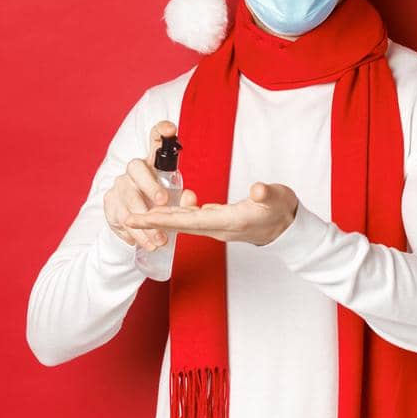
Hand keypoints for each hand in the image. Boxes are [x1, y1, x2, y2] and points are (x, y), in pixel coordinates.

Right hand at [104, 120, 178, 250]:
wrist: (136, 219)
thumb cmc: (160, 202)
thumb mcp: (176, 199)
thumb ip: (184, 197)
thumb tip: (189, 198)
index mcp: (153, 162)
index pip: (155, 140)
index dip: (161, 131)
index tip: (170, 129)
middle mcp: (133, 170)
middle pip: (136, 169)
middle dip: (150, 186)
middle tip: (163, 203)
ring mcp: (119, 186)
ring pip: (127, 199)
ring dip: (143, 221)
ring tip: (160, 239)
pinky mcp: (109, 204)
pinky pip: (118, 218)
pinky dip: (132, 233)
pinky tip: (143, 243)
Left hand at [124, 181, 299, 246]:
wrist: (289, 228)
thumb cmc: (282, 210)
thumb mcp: (278, 198)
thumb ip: (267, 194)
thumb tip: (258, 188)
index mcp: (229, 220)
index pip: (190, 220)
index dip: (164, 218)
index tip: (141, 217)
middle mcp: (220, 227)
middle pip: (181, 225)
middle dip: (153, 222)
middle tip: (127, 219)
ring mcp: (219, 226)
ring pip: (184, 224)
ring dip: (161, 220)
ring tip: (139, 215)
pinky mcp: (220, 222)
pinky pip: (192, 221)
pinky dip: (176, 216)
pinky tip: (169, 208)